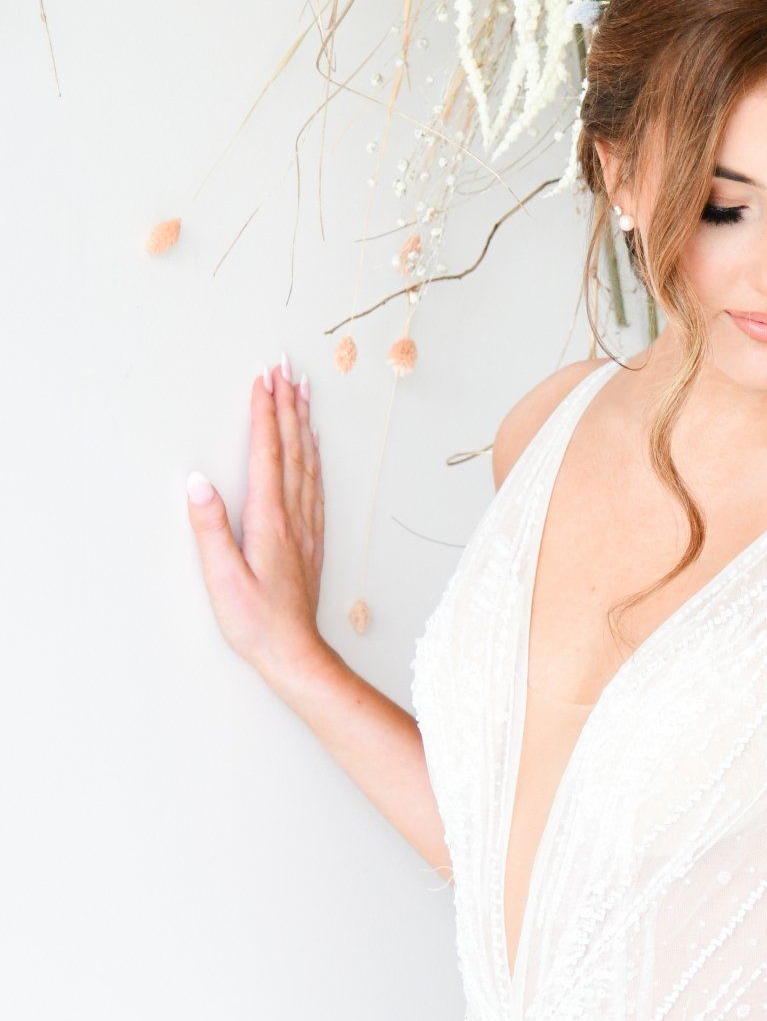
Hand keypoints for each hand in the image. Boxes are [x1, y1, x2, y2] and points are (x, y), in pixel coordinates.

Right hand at [185, 360, 327, 686]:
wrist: (294, 653)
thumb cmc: (255, 622)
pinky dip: (313, 455)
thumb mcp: (222, 578)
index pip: (267, 454)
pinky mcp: (311, 539)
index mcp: (269, 520)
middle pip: (292, 448)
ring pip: (308, 461)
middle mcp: (293, 516)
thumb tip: (197, 482)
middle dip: (288, 404)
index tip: (263, 379)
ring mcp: (306, 526)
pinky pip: (315, 483)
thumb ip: (210, 528)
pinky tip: (313, 446)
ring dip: (303, 422)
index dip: (265, 414)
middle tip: (286, 367)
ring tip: (303, 391)